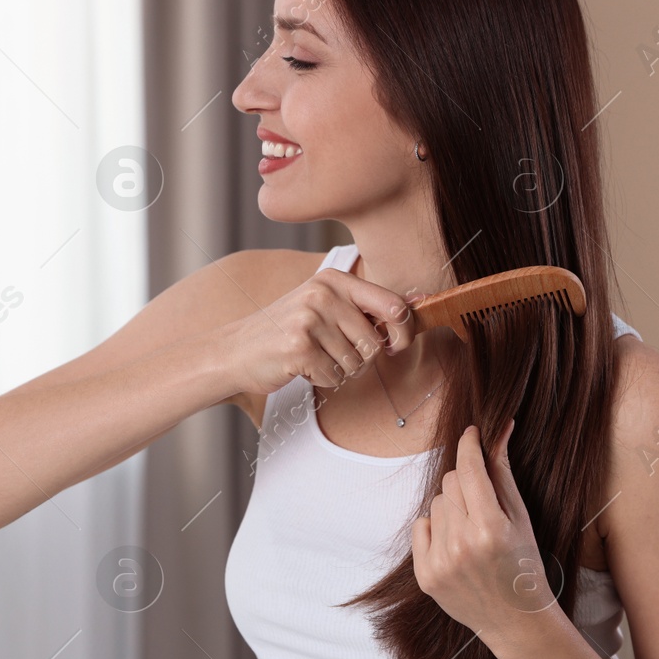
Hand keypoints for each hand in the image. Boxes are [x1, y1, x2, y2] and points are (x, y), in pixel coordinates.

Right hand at [224, 267, 418, 396]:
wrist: (235, 351)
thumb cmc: (287, 331)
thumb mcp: (325, 306)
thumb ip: (367, 306)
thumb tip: (422, 301)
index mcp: (335, 279)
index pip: (393, 305)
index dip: (403, 331)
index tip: (395, 344)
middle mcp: (322, 294)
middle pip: (375, 342)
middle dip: (362, 358)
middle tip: (336, 353)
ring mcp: (309, 319)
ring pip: (356, 363)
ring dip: (340, 370)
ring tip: (315, 357)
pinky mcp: (298, 347)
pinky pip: (335, 376)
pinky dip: (323, 380)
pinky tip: (302, 367)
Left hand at [411, 419, 561, 644]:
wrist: (516, 620)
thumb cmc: (524, 564)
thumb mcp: (521, 518)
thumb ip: (503, 473)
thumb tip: (500, 429)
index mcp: (491, 528)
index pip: (469, 469)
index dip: (469, 445)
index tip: (472, 433)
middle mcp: (462, 545)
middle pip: (450, 483)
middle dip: (465, 484)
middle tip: (483, 505)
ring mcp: (441, 562)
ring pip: (435, 504)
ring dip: (452, 509)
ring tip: (473, 533)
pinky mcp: (425, 576)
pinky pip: (421, 526)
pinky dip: (436, 529)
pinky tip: (456, 546)